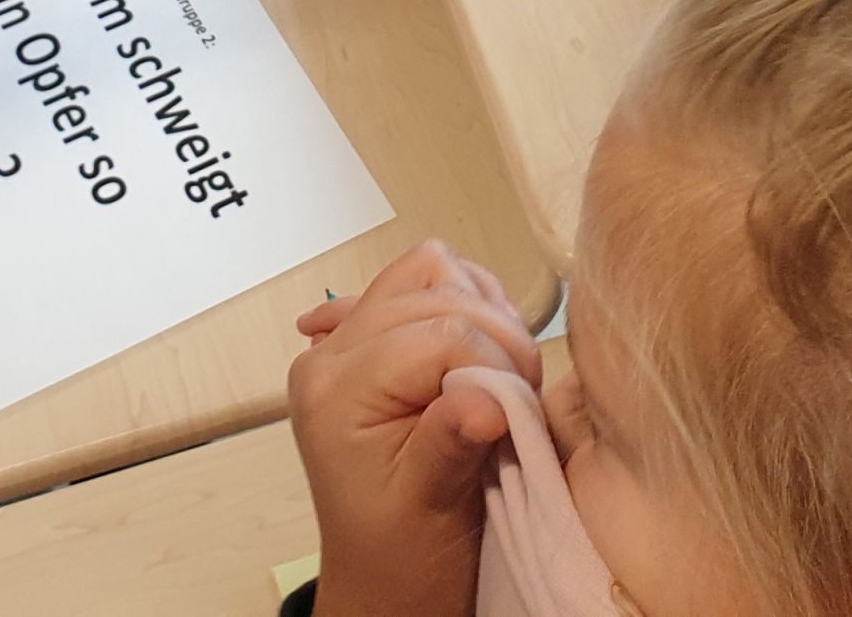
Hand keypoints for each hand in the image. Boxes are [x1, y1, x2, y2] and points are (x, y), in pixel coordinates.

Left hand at [288, 242, 538, 616]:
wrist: (384, 581)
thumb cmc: (403, 554)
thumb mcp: (429, 505)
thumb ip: (451, 442)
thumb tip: (490, 398)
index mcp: (335, 388)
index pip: (438, 331)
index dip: (495, 361)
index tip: (518, 410)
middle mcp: (333, 351)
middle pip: (435, 284)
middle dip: (495, 333)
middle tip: (517, 395)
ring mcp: (351, 338)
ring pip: (433, 270)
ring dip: (483, 313)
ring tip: (498, 376)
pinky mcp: (377, 339)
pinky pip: (429, 284)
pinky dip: (468, 307)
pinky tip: (478, 355)